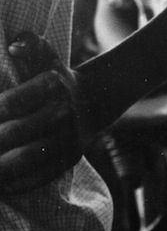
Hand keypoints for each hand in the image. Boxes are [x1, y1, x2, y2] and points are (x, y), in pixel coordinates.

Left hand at [0, 32, 86, 193]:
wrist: (93, 101)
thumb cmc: (56, 76)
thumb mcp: (46, 54)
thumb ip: (30, 43)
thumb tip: (14, 49)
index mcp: (54, 87)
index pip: (9, 103)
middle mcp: (63, 115)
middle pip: (14, 133)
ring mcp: (67, 141)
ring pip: (25, 159)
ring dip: (0, 168)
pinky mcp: (68, 160)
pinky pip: (41, 175)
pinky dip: (17, 184)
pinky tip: (1, 187)